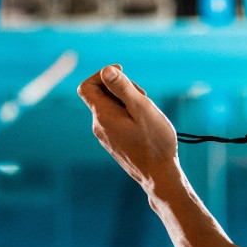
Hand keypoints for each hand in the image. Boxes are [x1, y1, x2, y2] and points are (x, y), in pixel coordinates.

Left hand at [77, 64, 179, 187]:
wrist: (159, 176)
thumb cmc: (154, 142)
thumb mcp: (141, 108)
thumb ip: (123, 88)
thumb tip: (105, 70)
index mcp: (103, 116)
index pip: (86, 86)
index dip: (102, 74)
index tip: (122, 73)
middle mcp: (99, 126)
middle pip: (101, 95)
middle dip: (120, 88)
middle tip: (142, 97)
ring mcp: (106, 136)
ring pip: (110, 107)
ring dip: (127, 102)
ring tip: (146, 113)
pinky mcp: (114, 143)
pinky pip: (116, 120)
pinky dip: (128, 115)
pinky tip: (145, 125)